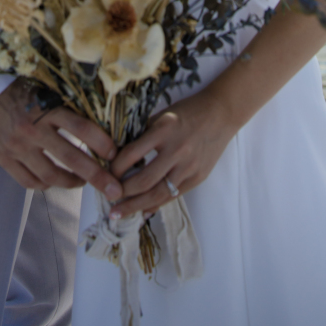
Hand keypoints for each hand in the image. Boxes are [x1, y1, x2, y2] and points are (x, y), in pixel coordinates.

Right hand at [0, 78, 122, 199]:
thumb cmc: (20, 89)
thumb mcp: (45, 90)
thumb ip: (65, 108)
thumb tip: (98, 128)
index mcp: (45, 107)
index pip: (81, 129)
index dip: (101, 143)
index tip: (115, 154)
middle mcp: (32, 129)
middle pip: (72, 157)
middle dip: (97, 176)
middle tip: (114, 189)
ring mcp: (17, 147)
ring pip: (51, 175)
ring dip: (72, 182)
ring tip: (83, 183)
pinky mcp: (4, 159)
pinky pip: (29, 181)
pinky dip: (45, 185)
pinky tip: (54, 181)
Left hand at [108, 85, 235, 218]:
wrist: (221, 114)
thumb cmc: (187, 111)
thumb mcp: (161, 115)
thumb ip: (143, 133)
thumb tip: (118, 153)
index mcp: (164, 129)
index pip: (132, 154)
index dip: (115, 167)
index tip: (104, 173)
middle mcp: (177, 150)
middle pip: (144, 180)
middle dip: (123, 193)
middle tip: (108, 199)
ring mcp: (189, 166)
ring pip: (158, 194)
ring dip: (136, 206)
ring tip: (119, 214)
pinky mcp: (197, 177)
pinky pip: (173, 196)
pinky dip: (156, 205)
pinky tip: (142, 212)